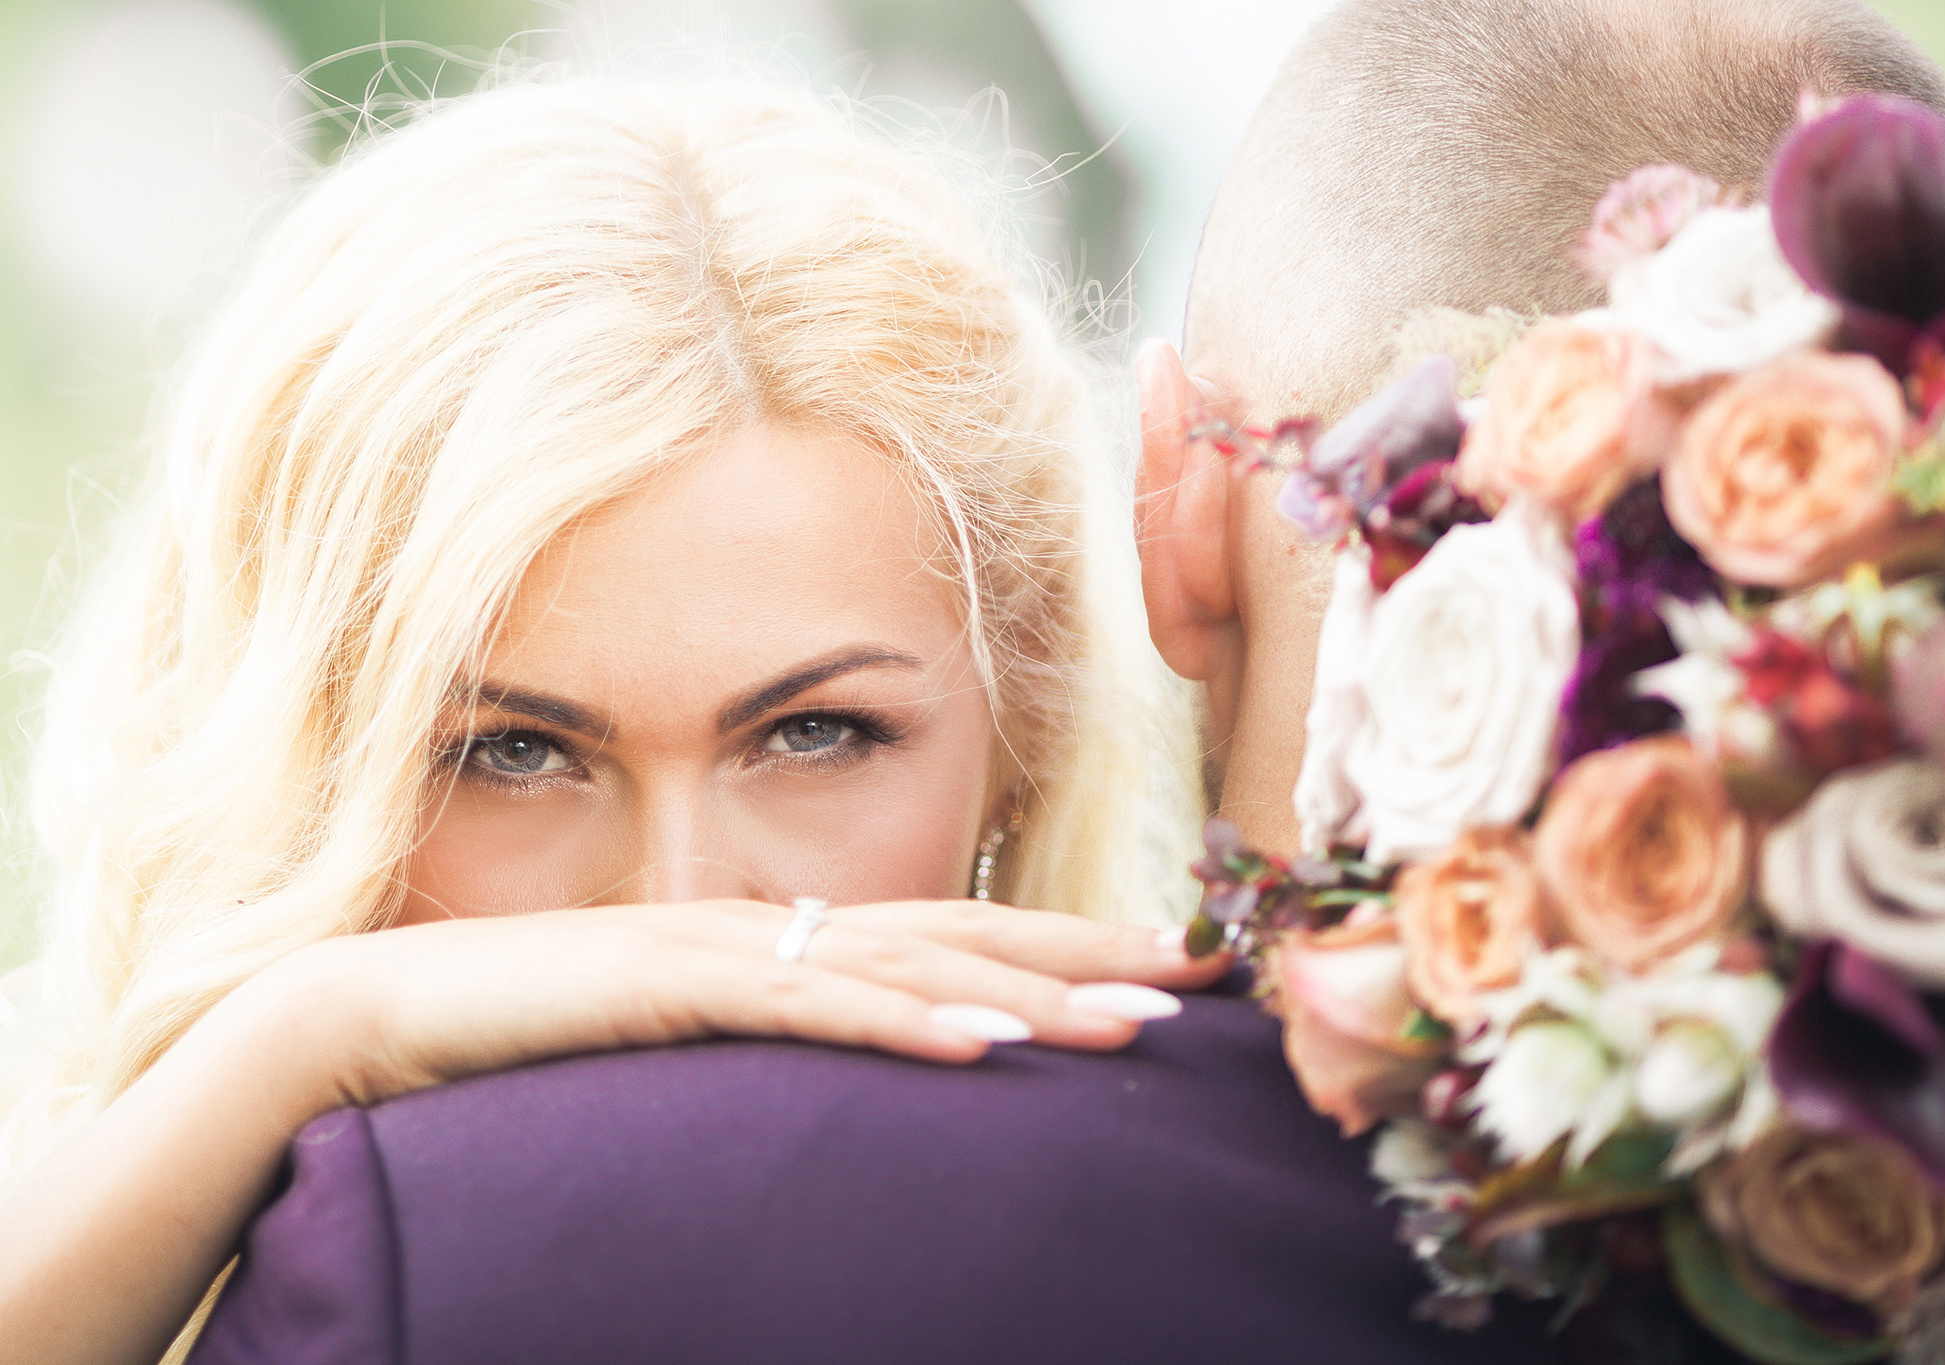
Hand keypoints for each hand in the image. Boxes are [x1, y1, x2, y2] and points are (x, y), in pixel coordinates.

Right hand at [249, 899, 1231, 1113]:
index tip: (1173, 970)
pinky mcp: (666, 986)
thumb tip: (871, 1086)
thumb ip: (771, 1051)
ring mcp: (723, 948)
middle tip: (1209, 985)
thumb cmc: (534, 1043)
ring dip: (1029, 996)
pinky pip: (803, 1009)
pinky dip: (898, 1027)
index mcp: (786, 938)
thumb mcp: (685, 1050)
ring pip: (907, 967)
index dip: (1068, 948)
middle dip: (1091, 961)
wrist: (377, 1020)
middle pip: (963, 939)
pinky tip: (979, 1052)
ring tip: (1138, 1026)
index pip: (956, 939)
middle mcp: (773, 925)